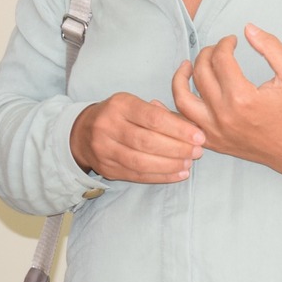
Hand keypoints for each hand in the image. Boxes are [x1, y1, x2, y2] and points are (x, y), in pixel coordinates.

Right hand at [70, 92, 203, 183]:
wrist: (82, 133)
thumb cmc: (118, 115)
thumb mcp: (134, 104)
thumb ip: (160, 114)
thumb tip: (189, 128)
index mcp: (119, 105)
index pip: (152, 118)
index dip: (178, 129)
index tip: (199, 136)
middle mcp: (108, 126)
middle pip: (147, 141)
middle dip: (177, 148)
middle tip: (197, 151)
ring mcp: (105, 150)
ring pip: (141, 162)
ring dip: (170, 165)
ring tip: (189, 163)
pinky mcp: (107, 169)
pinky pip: (136, 175)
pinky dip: (160, 177)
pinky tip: (178, 174)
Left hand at [171, 25, 281, 194]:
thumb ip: (271, 46)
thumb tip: (248, 28)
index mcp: (243, 98)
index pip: (220, 59)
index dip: (225, 43)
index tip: (232, 40)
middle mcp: (224, 116)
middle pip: (200, 74)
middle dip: (207, 54)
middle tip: (217, 49)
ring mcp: (215, 131)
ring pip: (183, 99)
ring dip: (181, 78)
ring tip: (189, 66)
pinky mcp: (213, 142)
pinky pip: (185, 123)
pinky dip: (178, 108)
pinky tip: (181, 94)